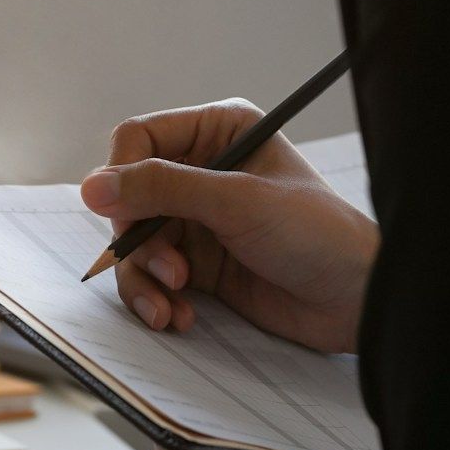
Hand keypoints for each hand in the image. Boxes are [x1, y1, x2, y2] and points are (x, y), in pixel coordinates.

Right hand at [81, 100, 378, 353]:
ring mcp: (198, 220)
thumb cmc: (317, 235)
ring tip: (174, 302)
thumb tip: (93, 186)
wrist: (356, 300)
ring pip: (134, 243)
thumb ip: (163, 189)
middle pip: (129, 197)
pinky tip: (179, 317)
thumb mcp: (237, 202)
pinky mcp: (198, 264)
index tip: (123, 214)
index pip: (139, 138)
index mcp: (218, 133)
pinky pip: (151, 277)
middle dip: (139, 241)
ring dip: (145, 278)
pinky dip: (157, 299)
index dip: (122, 176)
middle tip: (168, 270)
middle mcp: (202, 172)